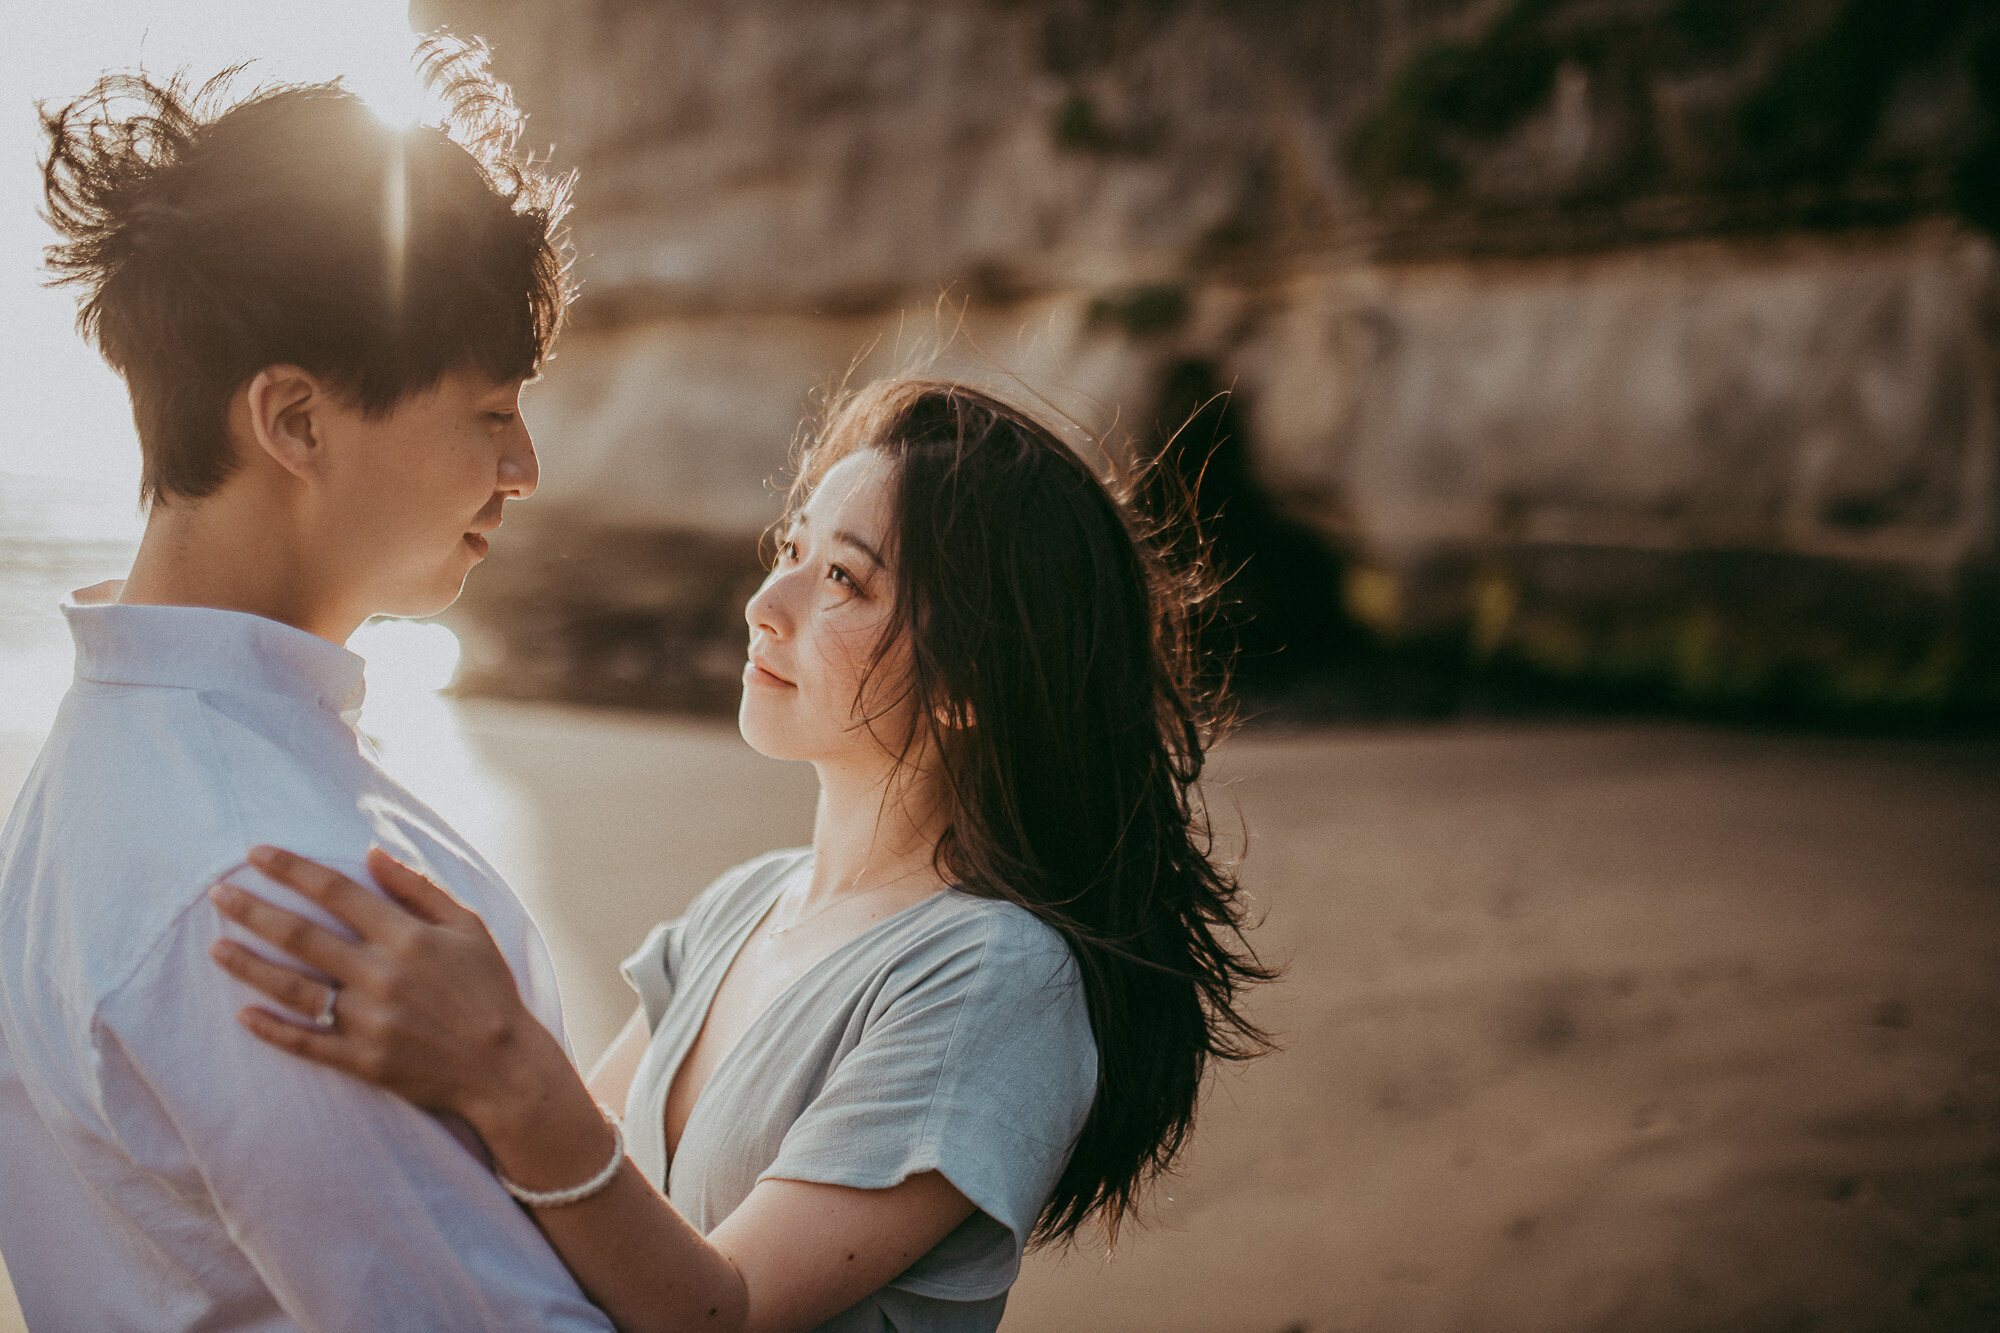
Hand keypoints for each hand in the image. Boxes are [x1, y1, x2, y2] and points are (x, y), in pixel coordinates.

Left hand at [207, 845, 564, 1134]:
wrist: (505, 1067)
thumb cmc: (490, 989)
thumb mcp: (468, 927)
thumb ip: (419, 889)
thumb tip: (371, 854)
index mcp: (407, 938)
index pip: (336, 892)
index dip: (292, 870)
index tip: (254, 853)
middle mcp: (381, 976)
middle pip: (301, 936)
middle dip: (254, 910)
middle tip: (217, 893)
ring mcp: (369, 1022)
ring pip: (294, 989)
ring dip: (250, 966)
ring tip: (216, 947)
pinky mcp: (363, 1062)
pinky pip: (307, 1043)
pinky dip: (272, 1030)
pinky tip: (243, 1014)